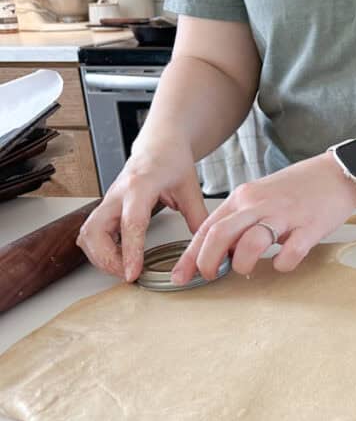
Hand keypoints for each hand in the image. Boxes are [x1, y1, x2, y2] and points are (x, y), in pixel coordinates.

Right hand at [77, 142, 207, 280]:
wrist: (159, 145)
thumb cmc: (173, 162)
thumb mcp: (191, 188)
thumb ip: (197, 218)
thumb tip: (203, 247)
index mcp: (141, 185)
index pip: (131, 222)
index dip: (130, 251)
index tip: (132, 273)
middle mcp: (118, 193)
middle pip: (94, 231)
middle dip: (106, 259)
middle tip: (128, 275)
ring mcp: (108, 200)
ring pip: (86, 234)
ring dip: (99, 257)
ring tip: (124, 270)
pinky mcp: (105, 207)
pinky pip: (90, 233)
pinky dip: (98, 250)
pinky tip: (117, 258)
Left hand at [171, 153, 355, 284]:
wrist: (338, 171)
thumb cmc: (300, 187)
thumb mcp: (262, 195)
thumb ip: (242, 218)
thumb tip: (224, 249)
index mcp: (245, 196)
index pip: (208, 227)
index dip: (189, 255)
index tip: (180, 276)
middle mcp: (260, 204)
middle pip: (220, 235)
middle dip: (207, 263)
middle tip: (210, 276)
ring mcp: (285, 215)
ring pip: (250, 244)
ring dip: (242, 264)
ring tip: (248, 268)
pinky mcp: (309, 227)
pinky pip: (289, 254)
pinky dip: (282, 265)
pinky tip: (284, 262)